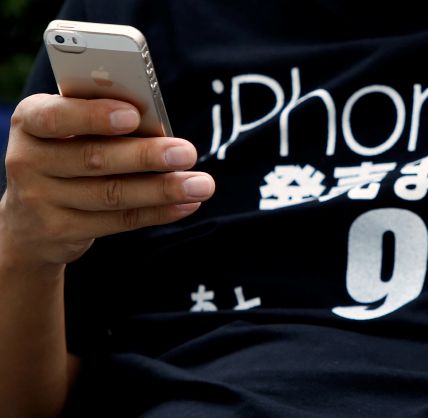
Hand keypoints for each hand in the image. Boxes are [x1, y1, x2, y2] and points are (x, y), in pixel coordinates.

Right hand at [0, 93, 214, 267]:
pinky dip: (158, 212)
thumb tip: (158, 128)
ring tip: (202, 184)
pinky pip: (119, 221)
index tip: (133, 115)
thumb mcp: (70, 131)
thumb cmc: (65, 155)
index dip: (94, 116)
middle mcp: (27, 160)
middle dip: (146, 156)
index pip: (56, 117)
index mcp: (30, 122)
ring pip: (112, 194)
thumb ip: (102, 123)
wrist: (28, 218)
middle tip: (187, 152)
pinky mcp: (63, 231)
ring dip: (163, 189)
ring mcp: (41, 201)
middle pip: (94, 159)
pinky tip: (187, 204)